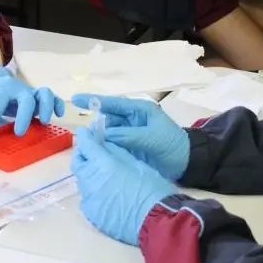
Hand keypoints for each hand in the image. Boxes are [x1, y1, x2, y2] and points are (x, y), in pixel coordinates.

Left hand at [0, 63, 64, 139]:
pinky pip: (52, 96)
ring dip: (45, 107)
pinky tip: (58, 115)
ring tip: (43, 122)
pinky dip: (57, 104)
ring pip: (43, 93)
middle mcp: (15, 88)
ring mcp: (28, 91)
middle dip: (23, 116)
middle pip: (24, 98)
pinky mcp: (37, 95)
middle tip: (19, 134)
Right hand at [71, 94, 189, 180]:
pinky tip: (96, 153)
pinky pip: (112, 145)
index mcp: (139, 109)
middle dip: (95, 124)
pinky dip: (105, 148)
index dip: (94, 101)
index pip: (113, 103)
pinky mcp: (129, 147)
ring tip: (88, 146)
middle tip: (84, 135)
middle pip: (107, 118)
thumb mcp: (151, 137)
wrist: (187, 163)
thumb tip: (103, 135)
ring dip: (99, 138)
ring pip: (108, 133)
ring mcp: (130, 134)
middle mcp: (131, 119)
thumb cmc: (172, 144)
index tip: (75, 99)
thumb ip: (128, 135)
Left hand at [71, 128, 176, 245]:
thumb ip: (115, 151)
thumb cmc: (151, 188)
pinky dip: (93, 193)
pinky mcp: (91, 213)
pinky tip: (106, 195)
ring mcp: (89, 199)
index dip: (85, 137)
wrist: (156, 220)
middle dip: (82, 155)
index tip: (85, 133)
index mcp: (103, 164)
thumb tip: (102, 141)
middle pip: (77, 163)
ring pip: (82, 181)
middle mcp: (90, 180)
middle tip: (91, 153)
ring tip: (102, 175)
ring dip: (88, 175)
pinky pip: (87, 199)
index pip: (85, 145)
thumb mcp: (136, 163)